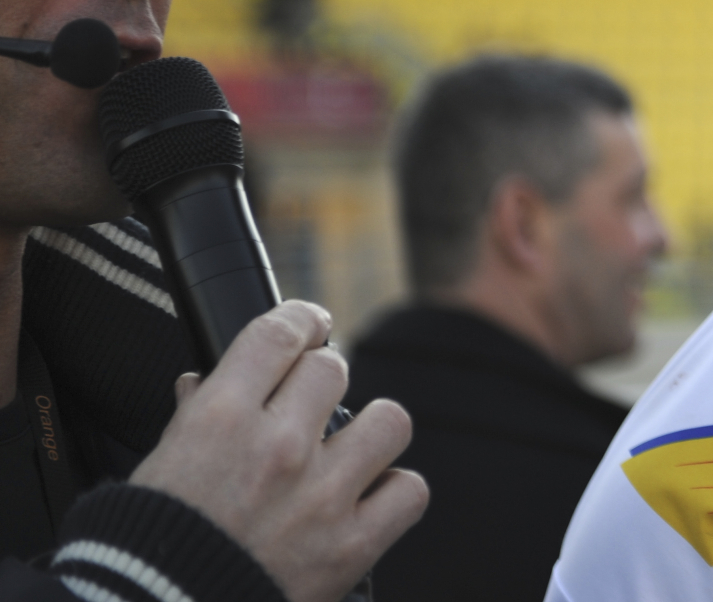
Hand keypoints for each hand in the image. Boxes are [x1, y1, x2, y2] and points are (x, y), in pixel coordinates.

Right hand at [131, 300, 429, 601]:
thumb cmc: (147, 548)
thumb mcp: (157, 466)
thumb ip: (192, 416)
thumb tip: (202, 382)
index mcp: (221, 419)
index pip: (281, 332)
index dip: (303, 320)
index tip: (311, 326)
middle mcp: (278, 448)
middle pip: (334, 369)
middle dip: (322, 384)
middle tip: (310, 407)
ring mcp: (321, 496)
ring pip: (389, 421)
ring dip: (371, 433)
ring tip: (347, 453)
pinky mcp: (351, 546)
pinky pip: (409, 492)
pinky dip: (394, 494)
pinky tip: (368, 500)